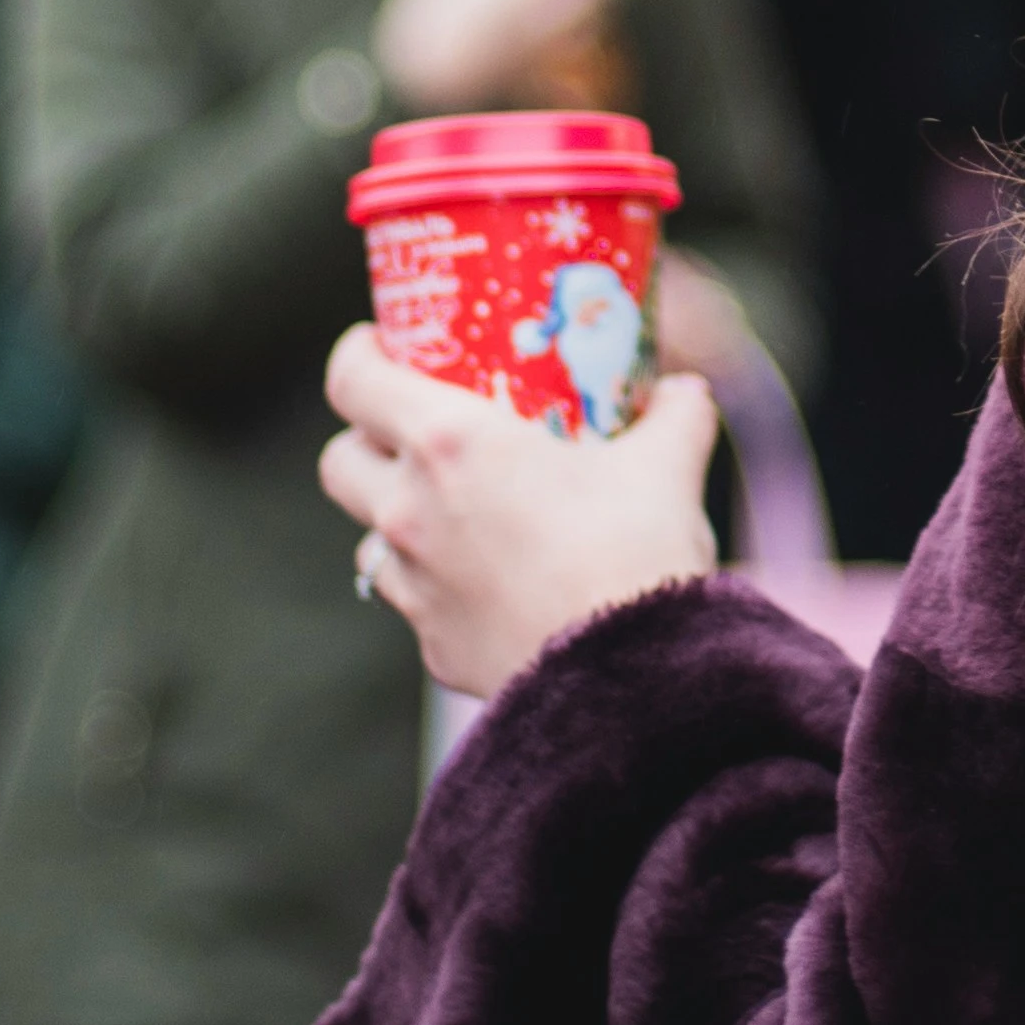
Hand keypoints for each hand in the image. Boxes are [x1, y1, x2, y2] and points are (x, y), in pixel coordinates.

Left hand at [322, 323, 723, 698]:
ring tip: (460, 514)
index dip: (360, 354)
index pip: (352, 379)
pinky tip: (494, 584)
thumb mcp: (667, 466)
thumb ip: (674, 416)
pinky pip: (418, 603)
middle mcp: (410, 510)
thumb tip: (684, 392)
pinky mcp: (433, 646)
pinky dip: (441, 587)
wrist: (633, 679)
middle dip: (365, 441)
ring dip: (400, 519)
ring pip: (372, 536)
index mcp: (449, 442)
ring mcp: (414, 584)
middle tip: (413, 432)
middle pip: (339, 461)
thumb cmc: (637, 555)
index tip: (381, 345)